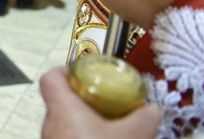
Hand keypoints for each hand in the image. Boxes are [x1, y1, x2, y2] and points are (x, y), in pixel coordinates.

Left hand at [40, 66, 160, 138]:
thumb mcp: (130, 137)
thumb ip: (143, 120)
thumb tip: (153, 110)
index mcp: (62, 108)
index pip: (51, 78)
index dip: (66, 70)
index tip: (87, 72)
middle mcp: (51, 124)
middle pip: (63, 101)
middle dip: (87, 101)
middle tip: (109, 102)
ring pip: (68, 125)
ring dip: (89, 124)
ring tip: (114, 128)